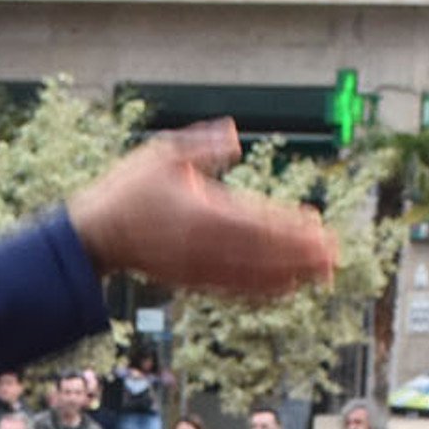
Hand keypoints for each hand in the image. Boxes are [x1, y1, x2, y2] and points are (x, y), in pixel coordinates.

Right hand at [62, 120, 341, 298]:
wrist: (94, 235)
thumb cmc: (127, 189)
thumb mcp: (162, 153)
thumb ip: (203, 146)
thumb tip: (235, 137)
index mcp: (202, 210)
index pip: (257, 222)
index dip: (290, 228)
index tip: (318, 227)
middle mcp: (204, 244)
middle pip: (263, 253)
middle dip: (301, 256)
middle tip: (334, 256)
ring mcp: (198, 267)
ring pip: (252, 276)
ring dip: (290, 276)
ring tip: (320, 275)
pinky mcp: (191, 281)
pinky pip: (234, 289)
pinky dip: (261, 291)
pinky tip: (284, 290)